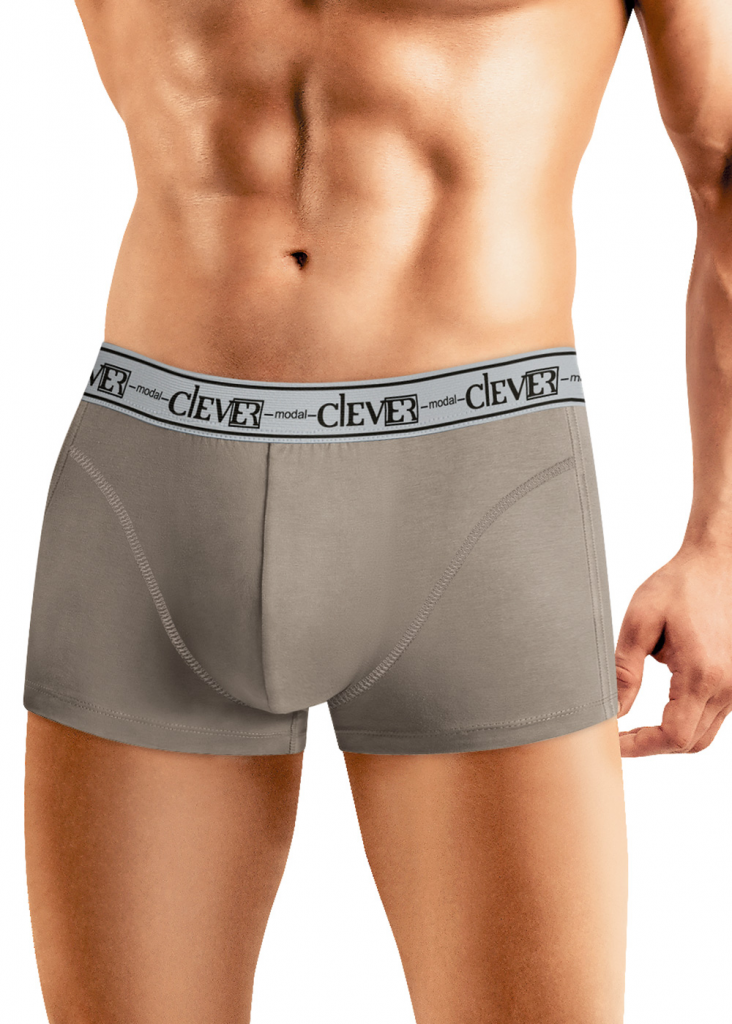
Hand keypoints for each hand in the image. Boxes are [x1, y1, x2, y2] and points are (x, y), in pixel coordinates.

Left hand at [614, 545, 731, 755]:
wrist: (717, 564)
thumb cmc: (680, 585)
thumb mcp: (641, 622)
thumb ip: (625, 670)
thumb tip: (613, 710)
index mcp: (703, 673)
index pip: (673, 736)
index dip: (640, 746)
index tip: (614, 743)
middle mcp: (728, 686)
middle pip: (689, 743)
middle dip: (651, 746)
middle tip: (619, 738)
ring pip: (703, 735)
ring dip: (669, 737)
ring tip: (635, 727)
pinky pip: (713, 718)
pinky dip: (686, 723)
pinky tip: (661, 710)